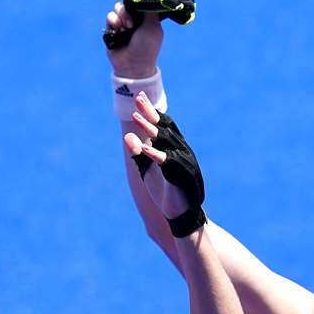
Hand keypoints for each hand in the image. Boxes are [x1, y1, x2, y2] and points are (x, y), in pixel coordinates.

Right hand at [105, 0, 163, 77]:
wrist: (133, 66)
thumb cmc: (147, 48)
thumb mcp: (153, 27)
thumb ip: (150, 9)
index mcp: (149, 17)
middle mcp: (136, 17)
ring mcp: (124, 22)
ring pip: (118, 6)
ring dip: (123, 14)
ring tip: (128, 26)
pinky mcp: (113, 28)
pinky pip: (110, 16)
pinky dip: (114, 21)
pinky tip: (118, 29)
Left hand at [124, 96, 189, 218]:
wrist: (182, 215)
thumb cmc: (166, 192)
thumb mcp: (147, 171)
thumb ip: (139, 154)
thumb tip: (128, 137)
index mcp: (176, 148)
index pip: (164, 125)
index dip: (151, 111)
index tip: (139, 97)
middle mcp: (183, 151)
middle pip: (165, 128)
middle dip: (150, 113)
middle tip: (137, 99)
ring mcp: (184, 163)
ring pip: (166, 141)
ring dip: (150, 129)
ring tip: (136, 118)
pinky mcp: (182, 177)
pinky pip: (169, 162)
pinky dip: (156, 154)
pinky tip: (144, 148)